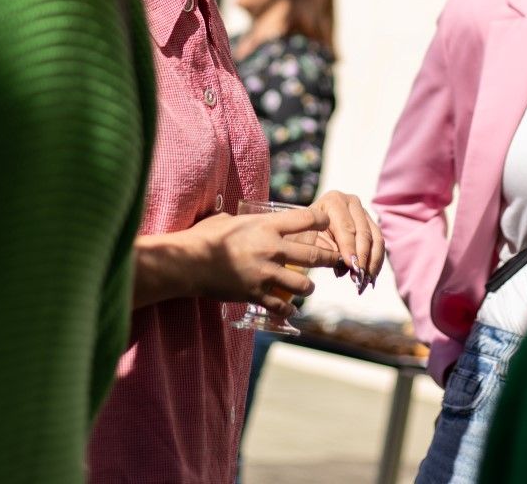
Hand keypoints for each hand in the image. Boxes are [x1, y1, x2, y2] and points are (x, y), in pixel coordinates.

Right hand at [178, 206, 342, 315]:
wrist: (189, 262)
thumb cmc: (205, 236)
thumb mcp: (229, 219)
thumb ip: (245, 220)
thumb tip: (246, 217)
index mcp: (267, 226)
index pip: (307, 219)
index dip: (321, 221)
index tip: (327, 223)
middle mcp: (272, 249)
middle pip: (314, 256)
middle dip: (330, 259)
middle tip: (337, 260)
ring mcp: (265, 274)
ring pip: (303, 285)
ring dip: (308, 287)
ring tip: (307, 287)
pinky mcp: (256, 294)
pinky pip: (281, 306)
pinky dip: (288, 309)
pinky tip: (290, 309)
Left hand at [312, 190, 384, 292]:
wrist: (306, 228)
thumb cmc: (303, 233)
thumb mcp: (307, 240)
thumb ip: (324, 250)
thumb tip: (344, 267)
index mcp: (334, 201)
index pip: (346, 227)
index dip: (350, 248)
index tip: (351, 266)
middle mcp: (352, 202)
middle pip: (364, 232)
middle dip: (363, 258)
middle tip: (359, 278)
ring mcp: (364, 212)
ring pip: (376, 239)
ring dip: (372, 262)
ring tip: (365, 281)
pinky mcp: (371, 225)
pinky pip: (379, 244)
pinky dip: (375, 262)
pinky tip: (370, 277)